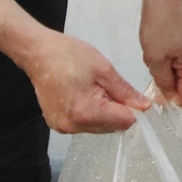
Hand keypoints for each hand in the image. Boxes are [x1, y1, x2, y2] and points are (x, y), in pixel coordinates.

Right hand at [20, 30, 147, 132]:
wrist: (37, 54)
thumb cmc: (68, 56)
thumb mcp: (103, 69)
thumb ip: (125, 91)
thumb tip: (144, 106)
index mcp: (86, 112)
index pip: (124, 122)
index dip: (131, 109)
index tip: (127, 94)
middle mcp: (74, 126)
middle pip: (111, 127)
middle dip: (116, 110)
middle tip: (105, 87)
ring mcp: (63, 128)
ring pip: (98, 127)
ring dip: (102, 113)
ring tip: (91, 90)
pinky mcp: (57, 125)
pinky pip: (84, 125)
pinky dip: (89, 114)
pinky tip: (81, 96)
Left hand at [139, 0, 181, 105]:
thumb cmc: (158, 28)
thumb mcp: (156, 60)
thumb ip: (163, 83)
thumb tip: (171, 99)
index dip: (170, 98)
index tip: (154, 92)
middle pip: (181, 83)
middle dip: (164, 78)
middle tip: (153, 62)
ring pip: (176, 71)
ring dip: (162, 67)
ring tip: (154, 52)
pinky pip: (175, 61)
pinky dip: (164, 58)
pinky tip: (157, 46)